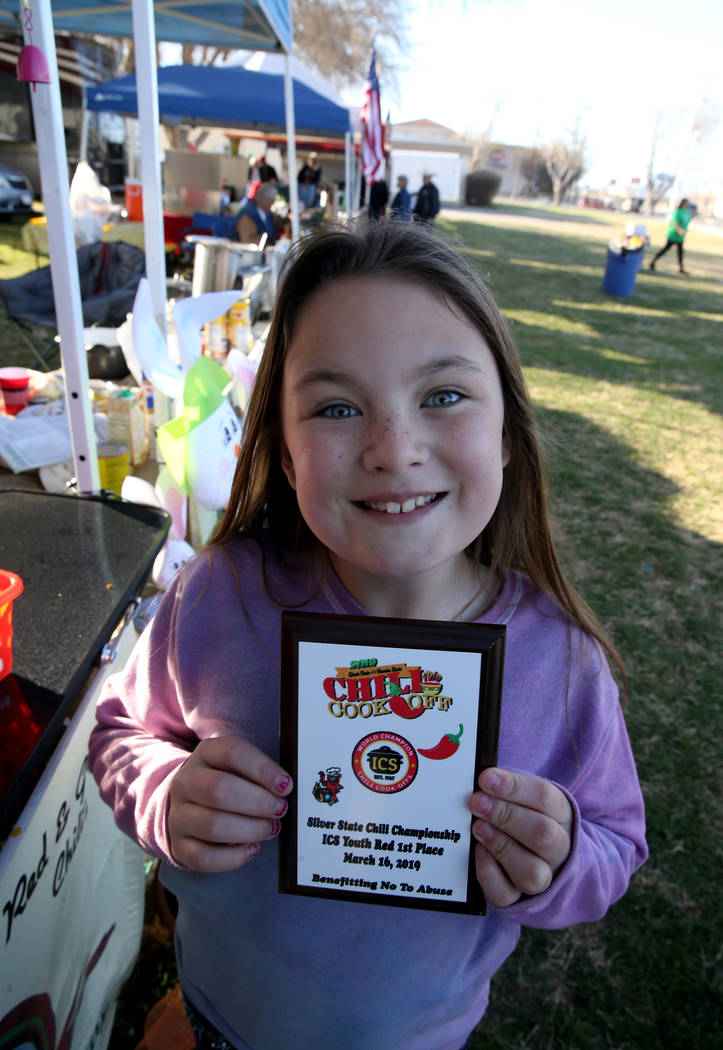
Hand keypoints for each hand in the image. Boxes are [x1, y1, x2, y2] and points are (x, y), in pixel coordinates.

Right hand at [168, 736, 292, 871]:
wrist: (188, 801)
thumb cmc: (225, 781)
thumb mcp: (238, 766)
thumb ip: (260, 772)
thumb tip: (285, 788)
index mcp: (205, 754)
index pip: (232, 753)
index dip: (263, 769)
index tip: (286, 785)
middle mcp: (186, 782)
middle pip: (219, 790)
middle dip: (258, 803)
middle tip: (280, 809)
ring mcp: (178, 815)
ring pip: (212, 825)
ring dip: (250, 830)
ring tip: (270, 828)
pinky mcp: (178, 845)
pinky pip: (204, 857)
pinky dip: (233, 857)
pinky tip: (252, 848)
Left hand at [469, 767, 571, 906]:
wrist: (536, 852)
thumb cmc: (522, 813)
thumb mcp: (522, 795)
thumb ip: (505, 786)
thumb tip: (482, 778)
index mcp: (560, 814)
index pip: (545, 798)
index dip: (514, 787)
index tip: (486, 779)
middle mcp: (557, 848)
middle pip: (544, 835)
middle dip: (506, 816)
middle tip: (477, 802)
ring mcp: (542, 876)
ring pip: (532, 873)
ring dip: (501, 846)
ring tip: (478, 827)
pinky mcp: (517, 897)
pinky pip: (506, 895)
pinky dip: (489, 873)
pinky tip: (478, 852)